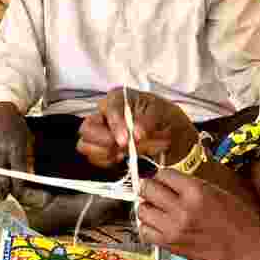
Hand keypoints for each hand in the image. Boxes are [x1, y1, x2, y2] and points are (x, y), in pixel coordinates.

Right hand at [0, 102, 31, 198]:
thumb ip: (25, 159)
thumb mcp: (25, 140)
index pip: (17, 175)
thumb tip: (26, 179)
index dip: (18, 188)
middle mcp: (1, 151)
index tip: (18, 194)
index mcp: (15, 148)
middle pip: (2, 179)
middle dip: (4, 192)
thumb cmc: (16, 126)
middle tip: (6, 197)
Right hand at [77, 88, 198, 168]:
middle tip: (122, 148)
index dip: (115, 124)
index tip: (125, 140)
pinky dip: (109, 161)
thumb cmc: (165, 117)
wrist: (173, 134)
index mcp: (119, 98)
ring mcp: (102, 132)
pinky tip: (124, 158)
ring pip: (86, 145)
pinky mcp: (104, 149)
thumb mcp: (163, 114)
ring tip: (127, 153)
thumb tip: (136, 134)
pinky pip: (96, 158)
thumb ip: (149, 122)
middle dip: (103, 141)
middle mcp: (105, 114)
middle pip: (87, 128)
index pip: (109, 108)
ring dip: (106, 153)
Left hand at [136, 169, 259, 259]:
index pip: (163, 174)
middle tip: (154, 190)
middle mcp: (182, 209)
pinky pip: (144, 231)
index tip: (164, 179)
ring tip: (156, 208)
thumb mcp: (215, 191)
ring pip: (142, 210)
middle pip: (147, 189)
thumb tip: (167, 180)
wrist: (243, 247)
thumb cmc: (235, 218)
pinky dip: (148, 226)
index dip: (163, 175)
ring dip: (147, 206)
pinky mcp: (170, 244)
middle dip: (149, 187)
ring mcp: (174, 228)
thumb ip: (189, 185)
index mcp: (196, 191)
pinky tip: (158, 224)